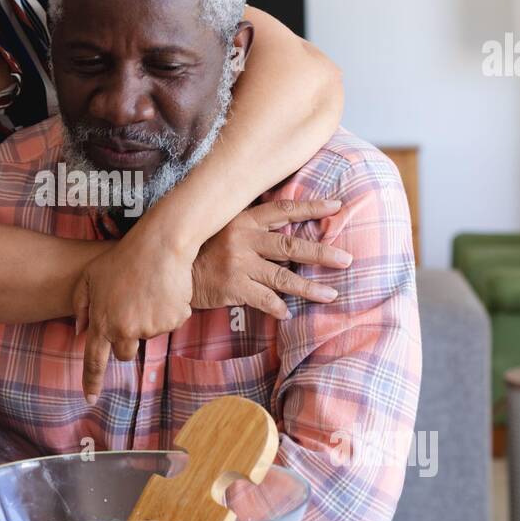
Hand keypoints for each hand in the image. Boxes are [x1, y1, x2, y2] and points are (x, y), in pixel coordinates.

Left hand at [71, 222, 194, 402]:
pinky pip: (170, 323)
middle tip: (130, 309)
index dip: (92, 381)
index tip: (90, 399)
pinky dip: (169, 310)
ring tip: (147, 290)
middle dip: (126, 339)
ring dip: (148, 319)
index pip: (94, 360)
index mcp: (103, 322)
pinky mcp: (173, 321)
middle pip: (125, 353)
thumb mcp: (90, 276)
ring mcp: (151, 327)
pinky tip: (164, 289)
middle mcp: (126, 330)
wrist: (160, 245)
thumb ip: (81, 305)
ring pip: (149, 335)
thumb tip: (81, 332)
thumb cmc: (122, 257)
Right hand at [191, 199, 351, 317]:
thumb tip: (285, 225)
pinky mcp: (233, 287)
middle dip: (321, 253)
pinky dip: (277, 308)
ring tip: (331, 295)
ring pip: (282, 278)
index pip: (284, 210)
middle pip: (290, 246)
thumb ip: (251, 225)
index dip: (311, 208)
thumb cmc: (201, 248)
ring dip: (309, 288)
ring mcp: (239, 264)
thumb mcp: (224, 227)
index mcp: (244, 220)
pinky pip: (263, 300)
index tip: (336, 206)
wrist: (171, 270)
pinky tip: (288, 314)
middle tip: (347, 259)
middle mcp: (244, 240)